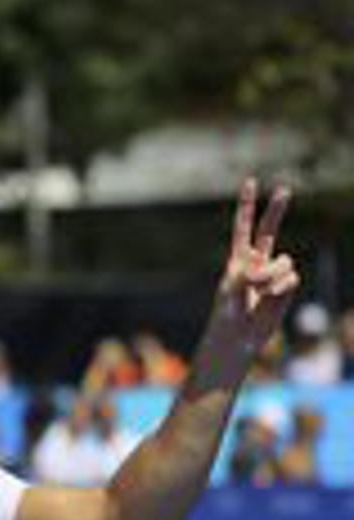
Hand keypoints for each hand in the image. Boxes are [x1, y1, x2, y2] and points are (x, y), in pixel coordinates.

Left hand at [210, 178, 298, 355]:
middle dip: (277, 209)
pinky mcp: (286, 286)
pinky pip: (291, 279)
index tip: (249, 182)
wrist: (239, 336)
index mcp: (238, 259)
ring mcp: (274, 273)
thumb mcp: (232, 291)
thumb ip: (247, 274)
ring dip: (272, 277)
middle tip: (284, 189)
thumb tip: (268, 265)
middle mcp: (258, 261)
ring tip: (260, 293)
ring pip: (284, 261)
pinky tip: (270, 299)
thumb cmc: (229, 314)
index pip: (243, 227)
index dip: (247, 205)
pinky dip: (280, 289)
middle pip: (269, 230)